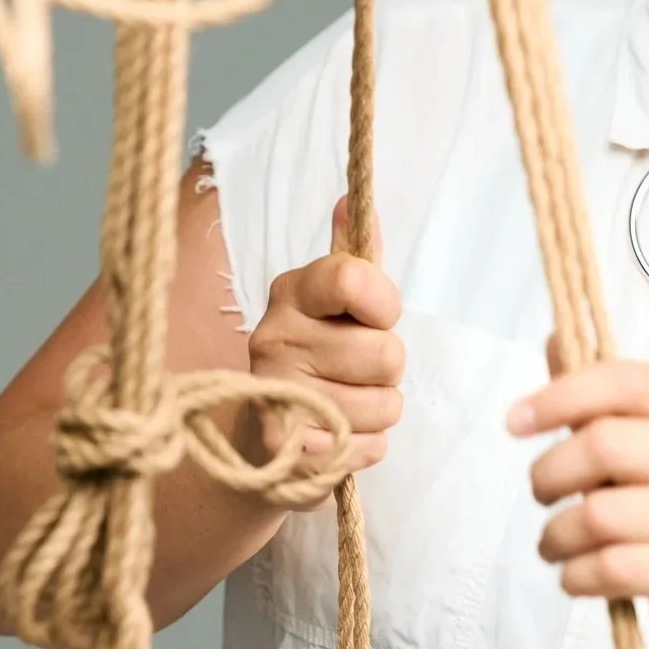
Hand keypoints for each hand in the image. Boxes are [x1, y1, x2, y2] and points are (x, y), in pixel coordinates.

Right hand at [242, 194, 403, 507]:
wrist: (262, 431)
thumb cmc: (315, 355)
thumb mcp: (332, 301)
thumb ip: (353, 257)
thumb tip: (353, 199)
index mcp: (291, 293)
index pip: (353, 278)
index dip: (384, 303)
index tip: (377, 316)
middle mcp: (274, 337)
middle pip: (386, 353)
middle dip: (386, 369)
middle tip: (356, 370)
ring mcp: (276, 394)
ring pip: (386, 405)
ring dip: (378, 410)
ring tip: (346, 402)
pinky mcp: (286, 448)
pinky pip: (370, 447)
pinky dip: (364, 446)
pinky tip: (336, 434)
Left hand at [510, 346, 648, 648]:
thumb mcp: (648, 448)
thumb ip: (600, 402)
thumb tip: (555, 338)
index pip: (624, 381)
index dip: (561, 395)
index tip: (514, 422)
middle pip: (603, 445)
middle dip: (548, 474)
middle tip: (542, 495)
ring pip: (599, 515)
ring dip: (555, 536)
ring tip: (556, 545)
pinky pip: (611, 568)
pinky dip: (575, 575)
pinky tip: (578, 575)